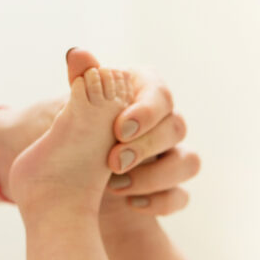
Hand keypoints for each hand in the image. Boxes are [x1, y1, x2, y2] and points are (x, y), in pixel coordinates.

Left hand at [0, 50, 197, 215]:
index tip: (120, 128)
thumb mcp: (76, 108)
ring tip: (115, 185)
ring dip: (156, 176)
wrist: (70, 174)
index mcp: (144, 94)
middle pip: (177, 128)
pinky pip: (181, 197)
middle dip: (146, 146)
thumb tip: (78, 56)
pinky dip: (160, 201)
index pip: (160, 94)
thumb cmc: (77, 131)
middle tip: (113, 162)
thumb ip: (82, 83)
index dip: (147, 111)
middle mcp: (164, 123)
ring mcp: (171, 156)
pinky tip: (130, 203)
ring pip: (188, 162)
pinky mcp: (170, 188)